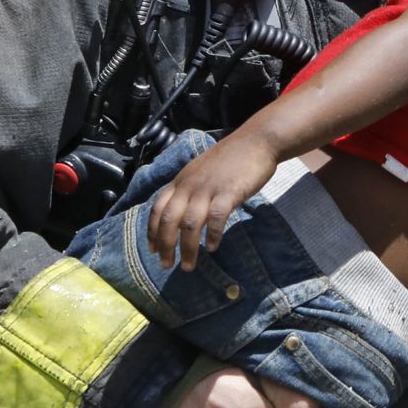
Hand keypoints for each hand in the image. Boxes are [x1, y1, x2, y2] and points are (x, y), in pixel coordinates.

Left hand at [148, 133, 278, 269]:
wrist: (256, 141)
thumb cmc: (230, 159)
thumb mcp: (200, 172)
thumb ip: (190, 190)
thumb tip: (182, 213)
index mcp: (181, 181)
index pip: (158, 208)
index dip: (152, 231)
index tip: (153, 249)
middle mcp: (189, 185)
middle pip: (169, 219)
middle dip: (165, 245)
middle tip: (166, 265)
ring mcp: (208, 189)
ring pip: (189, 223)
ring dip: (187, 248)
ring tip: (188, 265)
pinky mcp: (228, 192)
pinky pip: (216, 218)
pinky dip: (212, 234)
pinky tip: (212, 247)